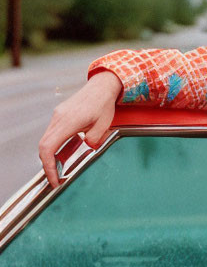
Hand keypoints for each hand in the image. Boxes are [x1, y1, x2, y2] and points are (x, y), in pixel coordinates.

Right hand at [39, 71, 122, 187]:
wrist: (102, 86)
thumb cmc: (103, 103)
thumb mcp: (103, 126)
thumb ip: (93, 141)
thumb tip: (87, 148)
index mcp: (68, 122)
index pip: (48, 148)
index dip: (48, 167)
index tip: (54, 179)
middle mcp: (58, 118)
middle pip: (43, 146)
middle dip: (48, 165)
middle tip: (56, 178)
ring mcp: (57, 116)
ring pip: (46, 140)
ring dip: (51, 155)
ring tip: (61, 168)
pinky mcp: (59, 115)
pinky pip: (52, 133)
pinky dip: (55, 146)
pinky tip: (65, 152)